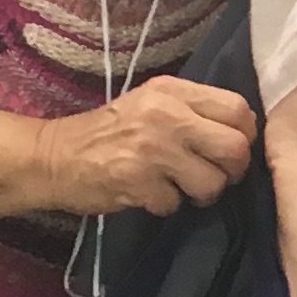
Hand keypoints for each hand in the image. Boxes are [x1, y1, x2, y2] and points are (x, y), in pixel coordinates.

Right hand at [38, 75, 256, 216]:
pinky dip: (166, 205)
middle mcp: (166, 115)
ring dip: (201, 193)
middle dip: (232, 170)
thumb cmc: (110, 132)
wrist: (53, 156)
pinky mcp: (137, 182)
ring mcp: (152, 149)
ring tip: (180, 188)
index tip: (228, 149)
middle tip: (216, 176)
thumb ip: (193, 110)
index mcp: (172, 90)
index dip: (243, 135)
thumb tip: (241, 132)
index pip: (238, 109)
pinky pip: (176, 203)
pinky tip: (149, 194)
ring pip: (212, 182)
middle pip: (235, 147)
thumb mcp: (151, 103)